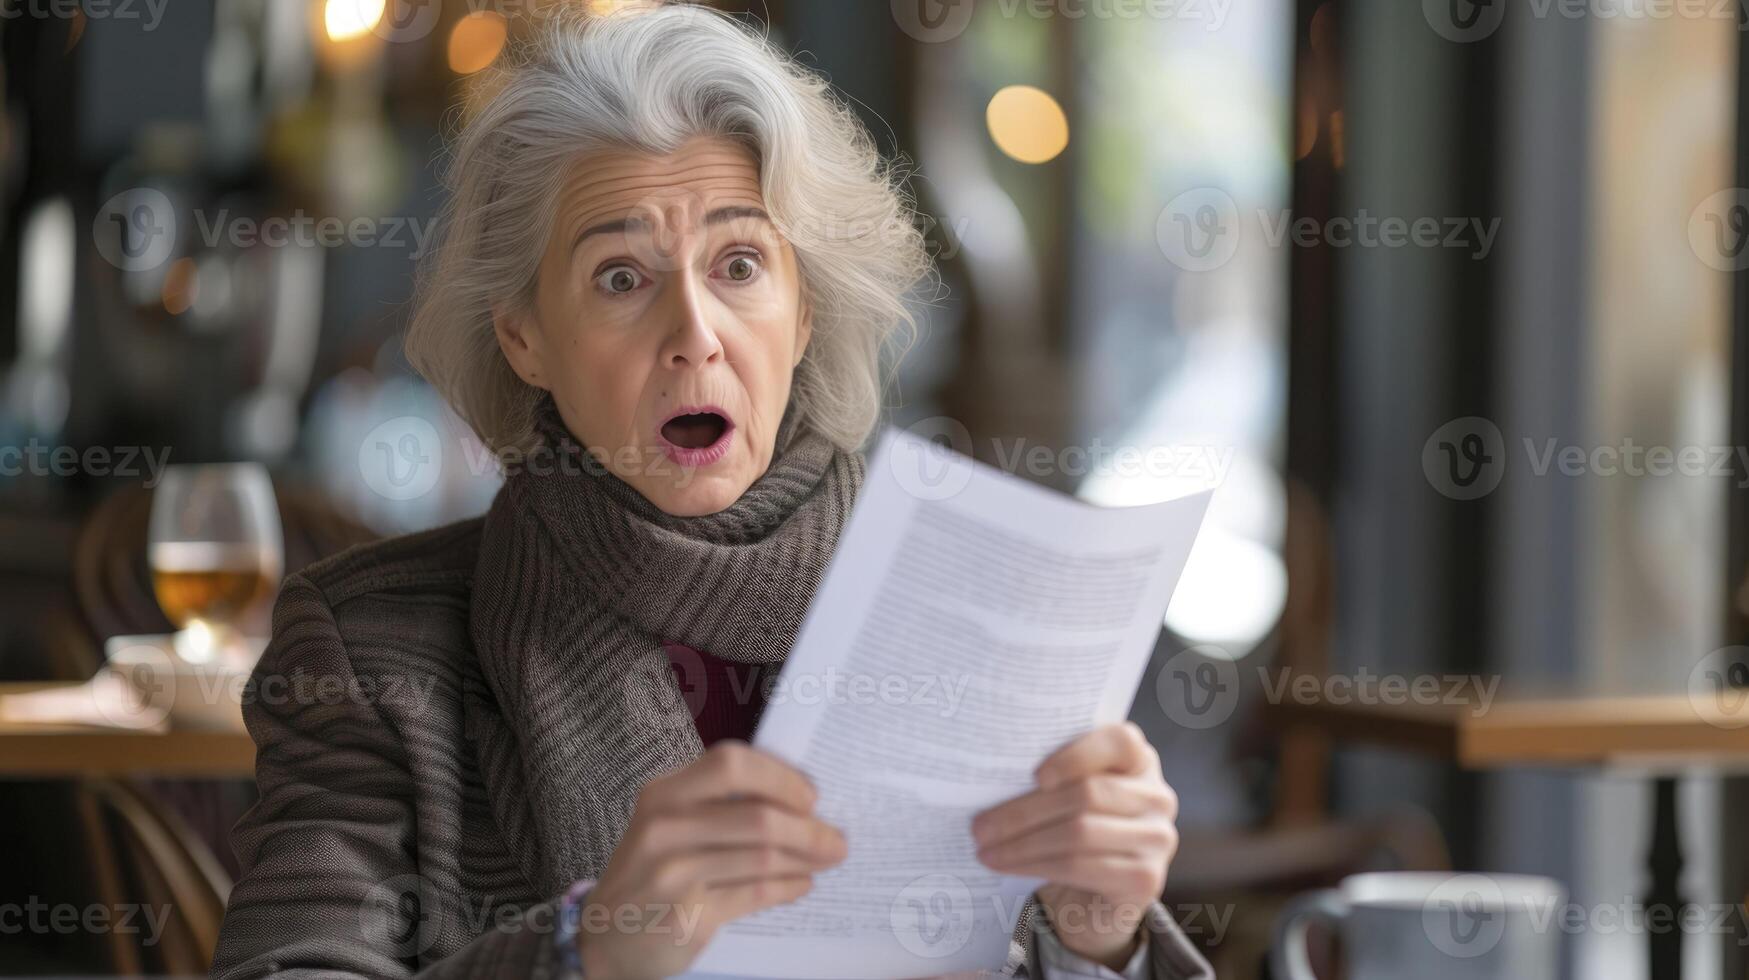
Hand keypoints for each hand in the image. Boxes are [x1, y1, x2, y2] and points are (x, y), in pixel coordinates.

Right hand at [577, 741, 846, 979]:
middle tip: (836, 839)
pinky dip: (787, 888)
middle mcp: (664, 828)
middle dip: (809, 829)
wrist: (605, 934)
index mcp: (663, 793)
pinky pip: (755, 895)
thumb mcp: (669, 825)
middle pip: (757, 817)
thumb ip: (720, 807)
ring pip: (762, 859)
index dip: (779, 777)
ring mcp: (673, 874)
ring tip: (828, 859)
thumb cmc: (650, 869)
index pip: (731, 765)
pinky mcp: (688, 915)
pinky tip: (802, 885)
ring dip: (807, 859)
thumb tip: (800, 803)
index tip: (810, 796)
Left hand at [971, 723, 1179, 969]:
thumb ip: (1051, 778)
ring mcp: (1158, 838)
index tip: (1035, 776)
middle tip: (980, 825)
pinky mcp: (1146, 878)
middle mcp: (1157, 796)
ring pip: (1079, 833)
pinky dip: (1035, 866)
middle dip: (1025, 811)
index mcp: (1139, 761)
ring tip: (984, 847)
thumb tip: (991, 772)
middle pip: (1088, 794)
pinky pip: (1081, 867)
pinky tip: (1006, 866)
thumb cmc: (1074, 829)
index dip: (1077, 755)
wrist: (1095, 894)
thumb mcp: (1067, 796)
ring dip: (1022, 843)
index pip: (1120, 742)